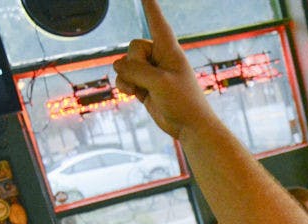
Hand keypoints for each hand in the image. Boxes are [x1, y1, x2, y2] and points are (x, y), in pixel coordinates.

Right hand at [113, 0, 214, 140]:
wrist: (189, 127)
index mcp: (170, 50)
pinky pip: (124, 77)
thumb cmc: (183, 102)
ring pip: (126, 64)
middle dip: (135, 64)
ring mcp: (151, 71)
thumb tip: (117, 65)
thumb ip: (135, 69)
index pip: (157, 22)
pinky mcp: (144, 85)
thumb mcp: (159, 82)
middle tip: (152, 81)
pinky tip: (135, 95)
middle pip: (134, 47)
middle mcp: (160, 57)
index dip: (149, 5)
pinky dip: (125, 86)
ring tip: (142, 91)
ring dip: (128, 78)